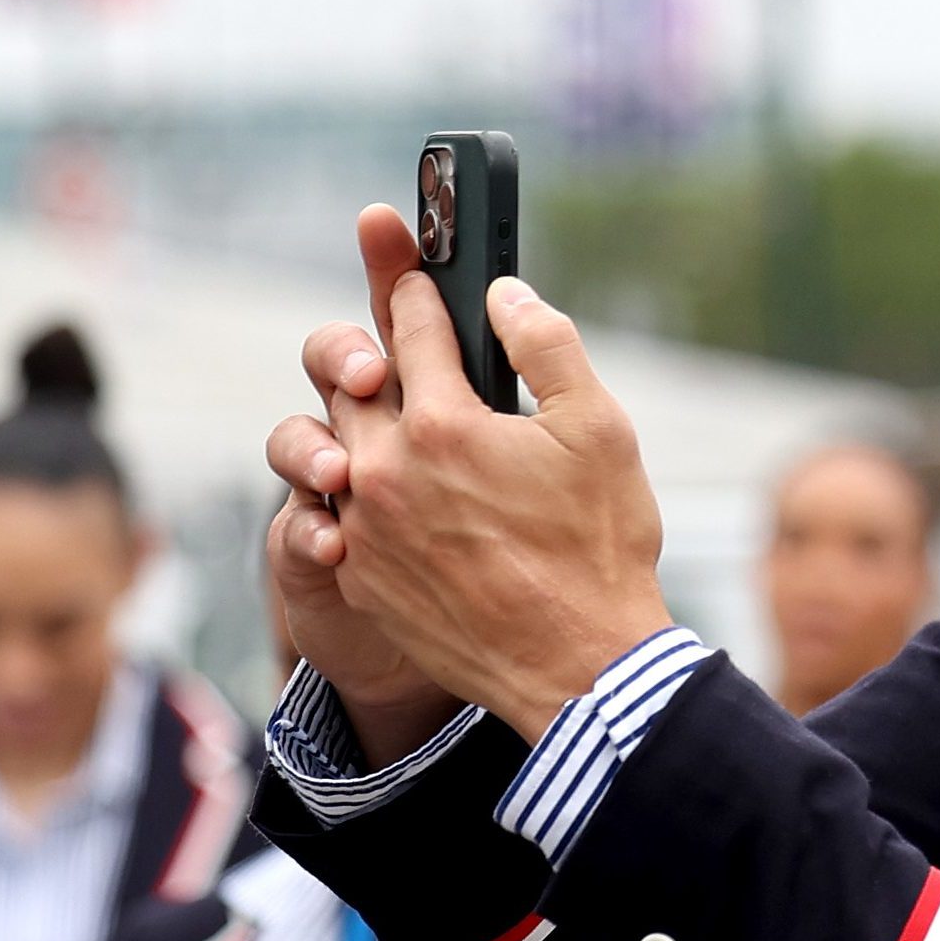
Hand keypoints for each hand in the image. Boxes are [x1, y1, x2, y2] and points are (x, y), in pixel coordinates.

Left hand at [265, 208, 672, 745]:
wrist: (580, 673)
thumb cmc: (601, 553)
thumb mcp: (602, 431)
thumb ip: (548, 346)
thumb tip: (504, 293)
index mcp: (441, 423)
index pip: (408, 323)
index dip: (416, 287)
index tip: (412, 267)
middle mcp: (383, 471)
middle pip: (353, 380)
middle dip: (378, 358)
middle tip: (400, 351)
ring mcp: (363, 531)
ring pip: (337, 449)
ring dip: (368, 433)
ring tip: (407, 435)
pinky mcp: (359, 580)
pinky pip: (340, 517)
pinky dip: (364, 500)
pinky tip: (404, 505)